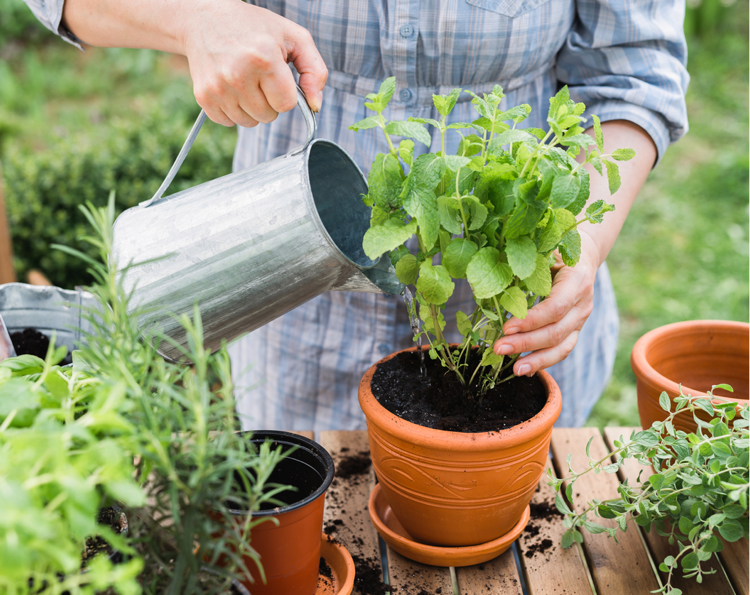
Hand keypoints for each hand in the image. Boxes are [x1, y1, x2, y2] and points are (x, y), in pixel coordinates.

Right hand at [181, 0, 327, 126]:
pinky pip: (228, 122)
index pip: (286, 104)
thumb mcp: (293, 37)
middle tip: (260, 76)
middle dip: (269, 100)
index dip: (286, 93)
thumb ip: (315, 71)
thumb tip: (315, 106)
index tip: (277, 76)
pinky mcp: (203, 96)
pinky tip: (230, 86)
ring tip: (245, 80)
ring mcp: (217, 87)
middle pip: (269, 116)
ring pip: (249, 122)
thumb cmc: (254, 27)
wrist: (205, 17)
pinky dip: (233, 109)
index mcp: (264, 58)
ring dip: (252, 107)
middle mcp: (237, 74)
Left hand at [492, 230, 601, 376]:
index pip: (556, 307)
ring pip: (562, 346)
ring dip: (537, 360)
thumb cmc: (555, 250)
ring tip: (514, 370)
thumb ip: (525, 264)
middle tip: (498, 348)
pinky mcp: (575, 330)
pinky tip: (525, 369)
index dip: (531, 320)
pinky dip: (544, 361)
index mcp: (577, 280)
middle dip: (526, 343)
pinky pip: (562, 350)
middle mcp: (583, 303)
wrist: (582, 256)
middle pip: (556, 331)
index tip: (506, 327)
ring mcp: (582, 319)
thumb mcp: (543, 250)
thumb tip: (491, 279)